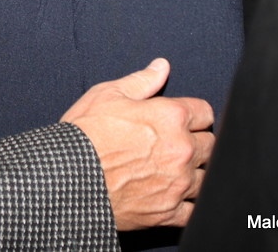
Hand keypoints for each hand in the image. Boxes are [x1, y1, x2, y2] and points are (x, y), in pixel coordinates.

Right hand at [61, 58, 213, 230]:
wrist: (67, 177)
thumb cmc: (84, 135)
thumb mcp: (108, 95)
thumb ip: (142, 81)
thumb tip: (161, 67)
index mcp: (171, 116)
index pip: (205, 113)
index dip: (192, 115)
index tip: (182, 121)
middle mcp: (181, 149)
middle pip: (210, 145)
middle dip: (196, 142)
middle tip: (176, 145)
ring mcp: (178, 183)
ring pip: (206, 177)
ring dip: (194, 173)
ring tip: (175, 170)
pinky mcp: (169, 212)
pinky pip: (194, 210)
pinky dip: (188, 205)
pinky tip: (175, 197)